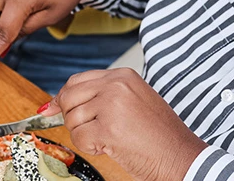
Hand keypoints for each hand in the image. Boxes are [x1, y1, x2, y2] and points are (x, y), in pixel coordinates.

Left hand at [39, 69, 206, 180]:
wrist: (182, 157)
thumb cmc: (159, 136)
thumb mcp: (131, 104)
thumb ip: (97, 98)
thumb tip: (52, 105)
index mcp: (123, 76)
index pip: (77, 80)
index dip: (63, 98)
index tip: (52, 109)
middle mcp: (116, 85)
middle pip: (69, 97)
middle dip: (74, 119)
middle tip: (93, 131)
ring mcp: (112, 105)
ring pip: (72, 119)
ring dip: (85, 135)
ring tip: (111, 139)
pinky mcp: (108, 128)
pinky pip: (79, 138)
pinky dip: (91, 148)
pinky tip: (111, 147)